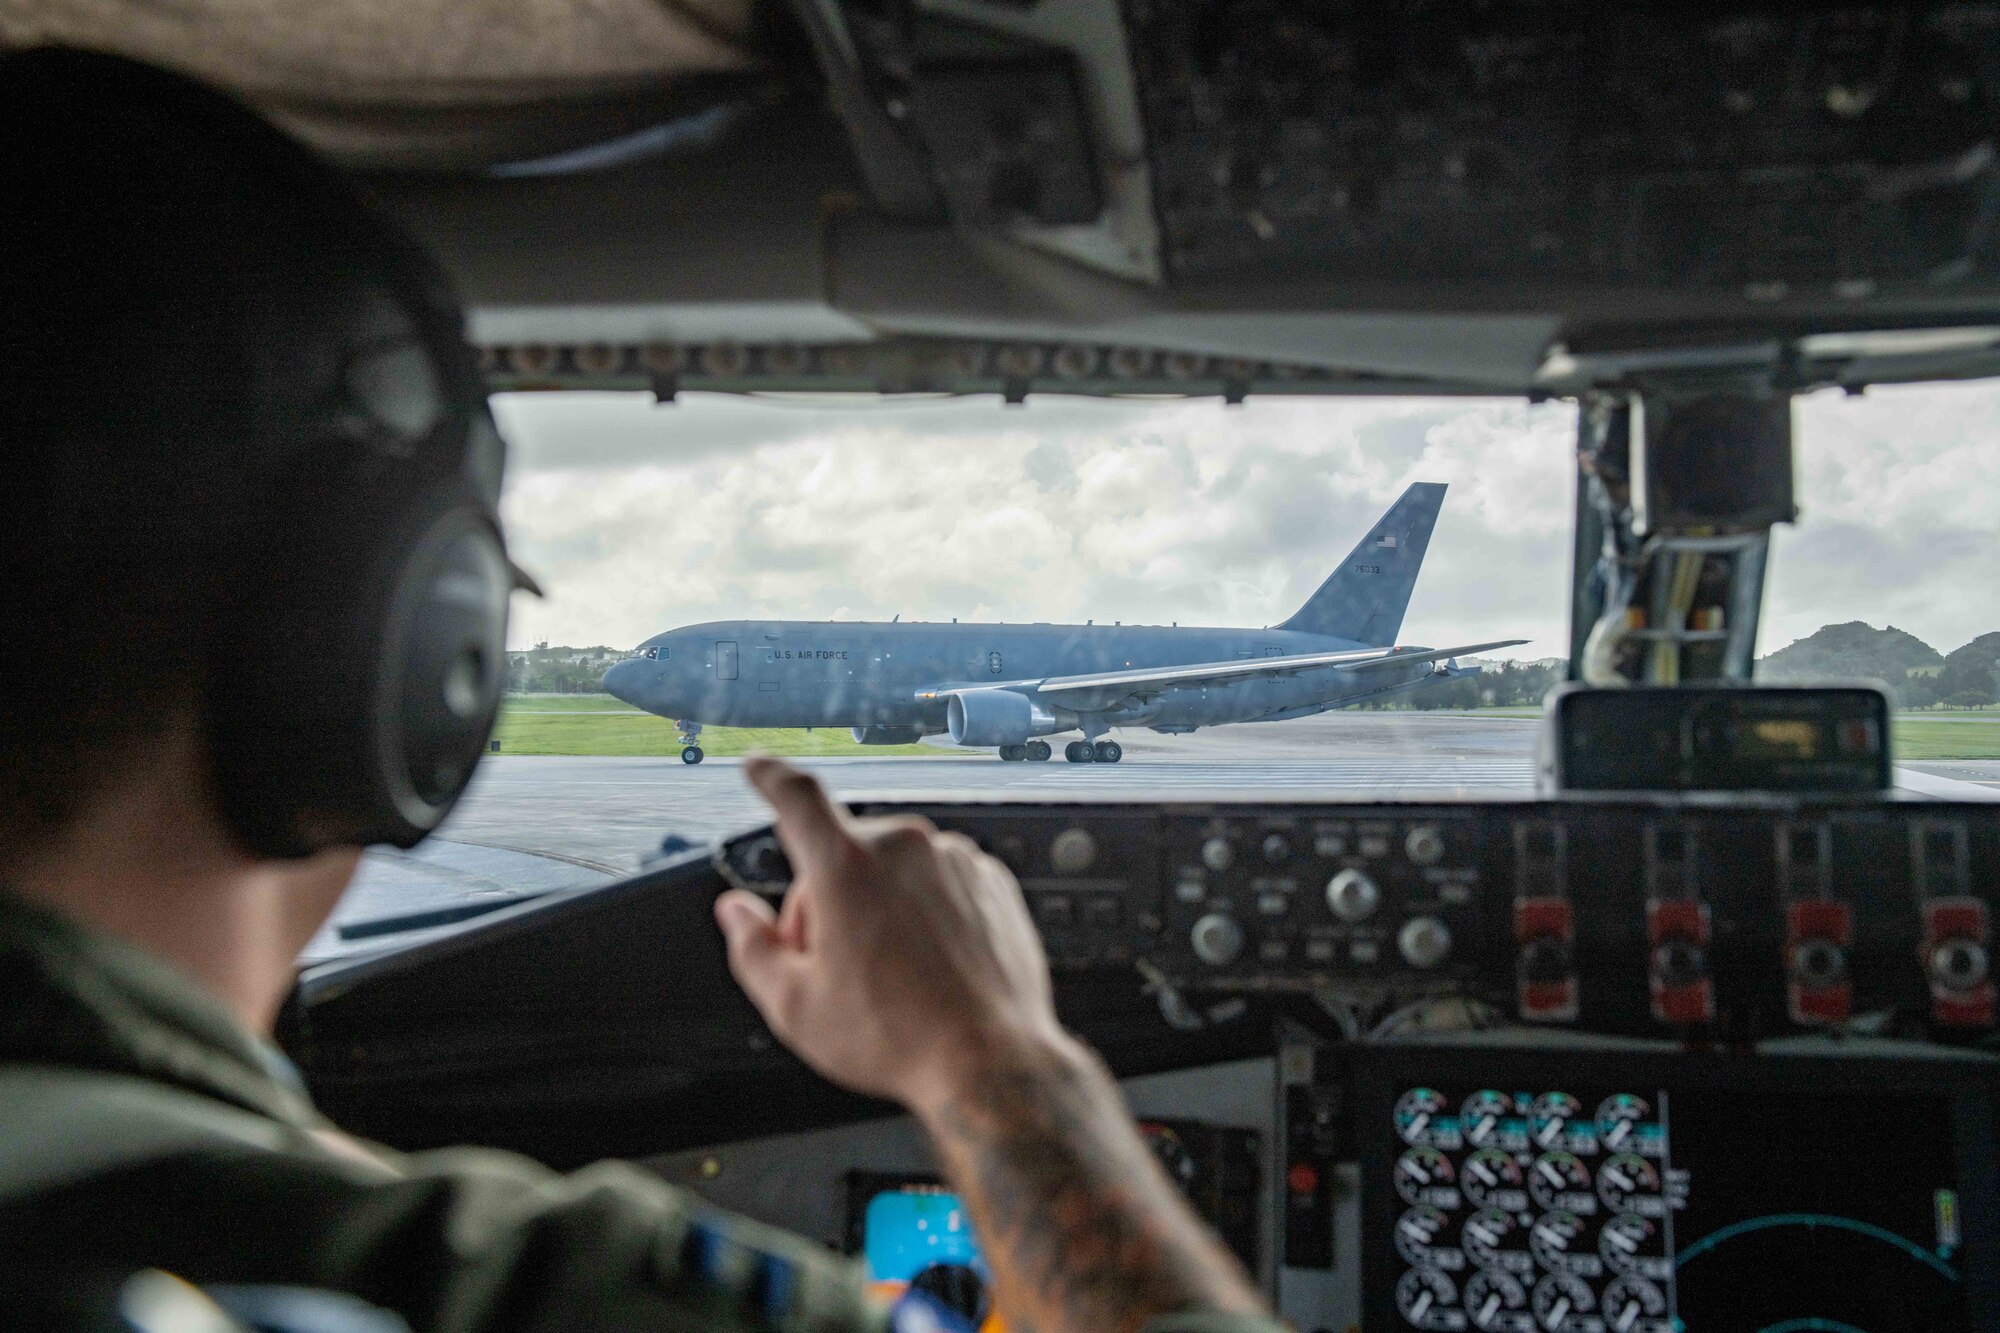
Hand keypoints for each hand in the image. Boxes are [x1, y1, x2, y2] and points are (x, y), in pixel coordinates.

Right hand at [714, 757, 1064, 1111]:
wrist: (990, 1062)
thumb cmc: (896, 1037)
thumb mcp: (794, 1006)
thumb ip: (752, 947)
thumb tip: (736, 912)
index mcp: (847, 866)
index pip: (795, 797)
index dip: (769, 776)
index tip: (759, 765)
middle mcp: (905, 847)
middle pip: (842, 855)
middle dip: (826, 900)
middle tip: (832, 966)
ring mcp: (955, 860)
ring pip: (893, 870)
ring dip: (879, 905)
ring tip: (889, 976)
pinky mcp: (991, 881)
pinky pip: (939, 883)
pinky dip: (925, 913)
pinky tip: (927, 967)